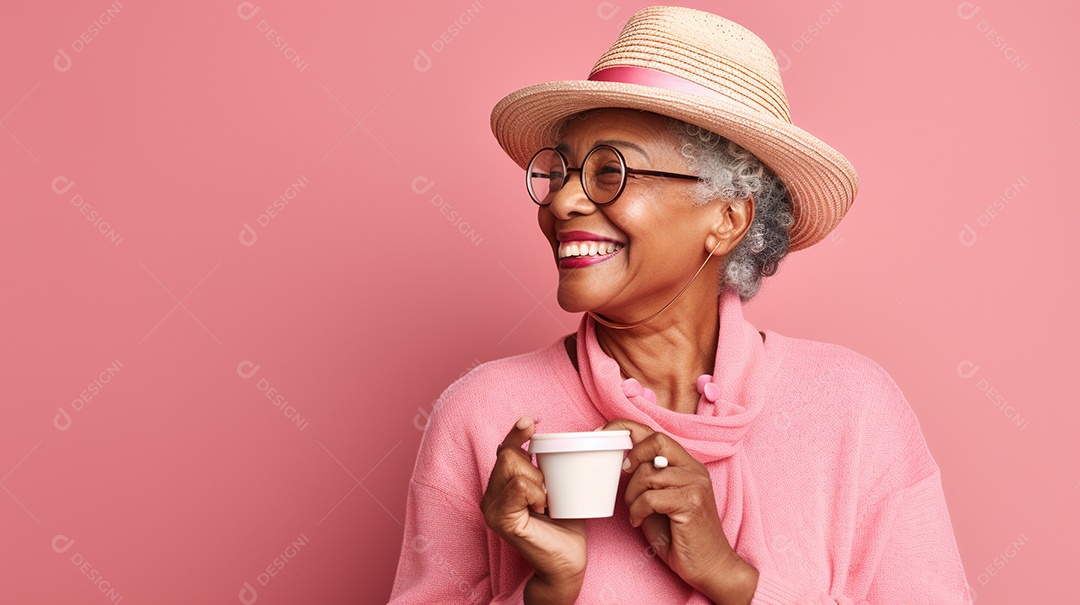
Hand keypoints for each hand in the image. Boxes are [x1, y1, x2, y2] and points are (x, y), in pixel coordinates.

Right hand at [480, 417, 585, 602]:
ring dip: (538, 481)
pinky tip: (541, 510)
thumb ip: (546, 465)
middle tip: (547, 493)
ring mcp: (492, 509)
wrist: (568, 561)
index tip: (530, 422)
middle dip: (534, 467)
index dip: (515, 433)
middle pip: (508, 453)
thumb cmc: (565, 524)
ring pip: (513, 466)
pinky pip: (519, 486)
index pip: (503, 450)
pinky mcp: (500, 519)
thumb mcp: (556, 486)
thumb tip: (558, 436)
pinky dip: (536, 493)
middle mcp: (490, 496)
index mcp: (501, 487)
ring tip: (545, 504)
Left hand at [602, 418, 757, 603]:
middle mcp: (694, 469)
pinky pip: (651, 498)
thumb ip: (647, 479)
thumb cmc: (680, 535)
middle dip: (632, 456)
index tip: (602, 433)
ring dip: (631, 495)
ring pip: (647, 474)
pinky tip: (639, 522)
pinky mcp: (691, 503)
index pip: (655, 433)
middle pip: (656, 441)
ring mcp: (695, 484)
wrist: (710, 566)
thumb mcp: (660, 500)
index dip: (625, 428)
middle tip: (623, 475)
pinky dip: (638, 510)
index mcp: (686, 464)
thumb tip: (619, 461)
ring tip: (635, 511)